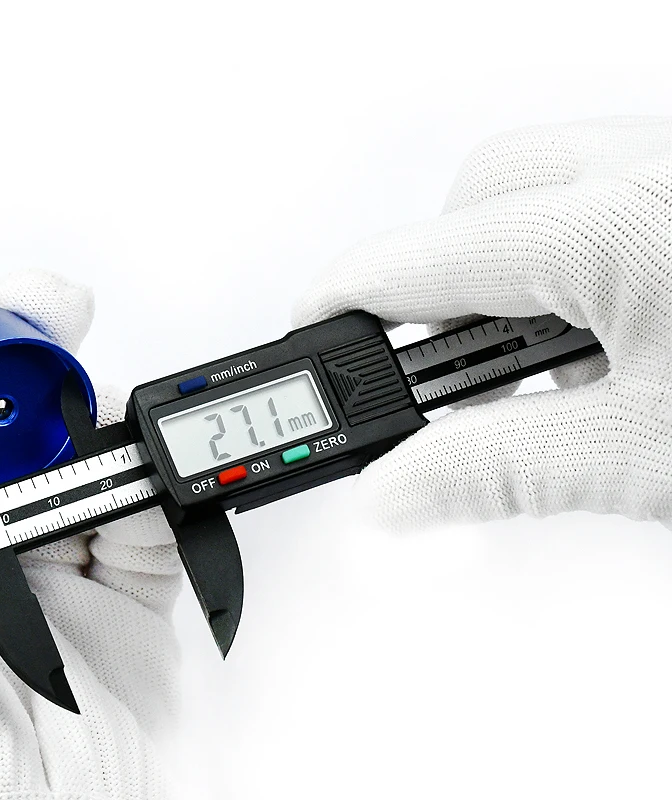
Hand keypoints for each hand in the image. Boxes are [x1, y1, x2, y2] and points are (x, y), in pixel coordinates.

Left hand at [0, 271, 180, 798]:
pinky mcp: (126, 600)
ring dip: (106, 443)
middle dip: (40, 374)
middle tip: (58, 316)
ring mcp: (58, 578)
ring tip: (111, 436)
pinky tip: (149, 500)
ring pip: (90, 473)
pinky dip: (158, 505)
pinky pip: (150, 531)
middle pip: (16, 441)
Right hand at [294, 117, 671, 529]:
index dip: (342, 302)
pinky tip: (616, 332)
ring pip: (543, 188)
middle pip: (476, 200)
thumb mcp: (641, 458)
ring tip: (555, 369)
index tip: (309, 333)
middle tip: (445, 367)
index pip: (414, 260)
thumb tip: (393, 492)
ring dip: (517, 271)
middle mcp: (645, 167)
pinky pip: (606, 193)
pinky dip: (578, 259)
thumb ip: (498, 471)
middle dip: (440, 282)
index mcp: (610, 227)